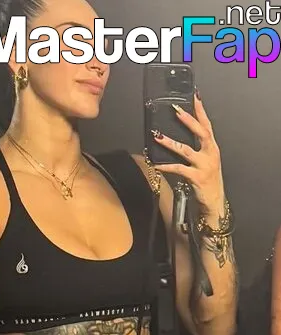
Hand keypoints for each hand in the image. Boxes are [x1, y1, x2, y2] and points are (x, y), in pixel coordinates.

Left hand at [153, 90, 224, 216]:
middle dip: (188, 120)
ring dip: (170, 142)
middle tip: (176, 110)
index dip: (201, 111)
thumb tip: (179, 139)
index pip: (207, 126)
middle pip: (200, 133)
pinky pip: (178, 169)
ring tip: (157, 136)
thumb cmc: (208, 182)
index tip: (195, 96)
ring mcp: (204, 166)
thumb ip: (197, 150)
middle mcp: (210, 154)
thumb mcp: (206, 163)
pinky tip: (156, 164)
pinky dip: (166, 166)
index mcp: (212, 149)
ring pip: (185, 150)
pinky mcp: (196, 178)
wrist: (214, 202)